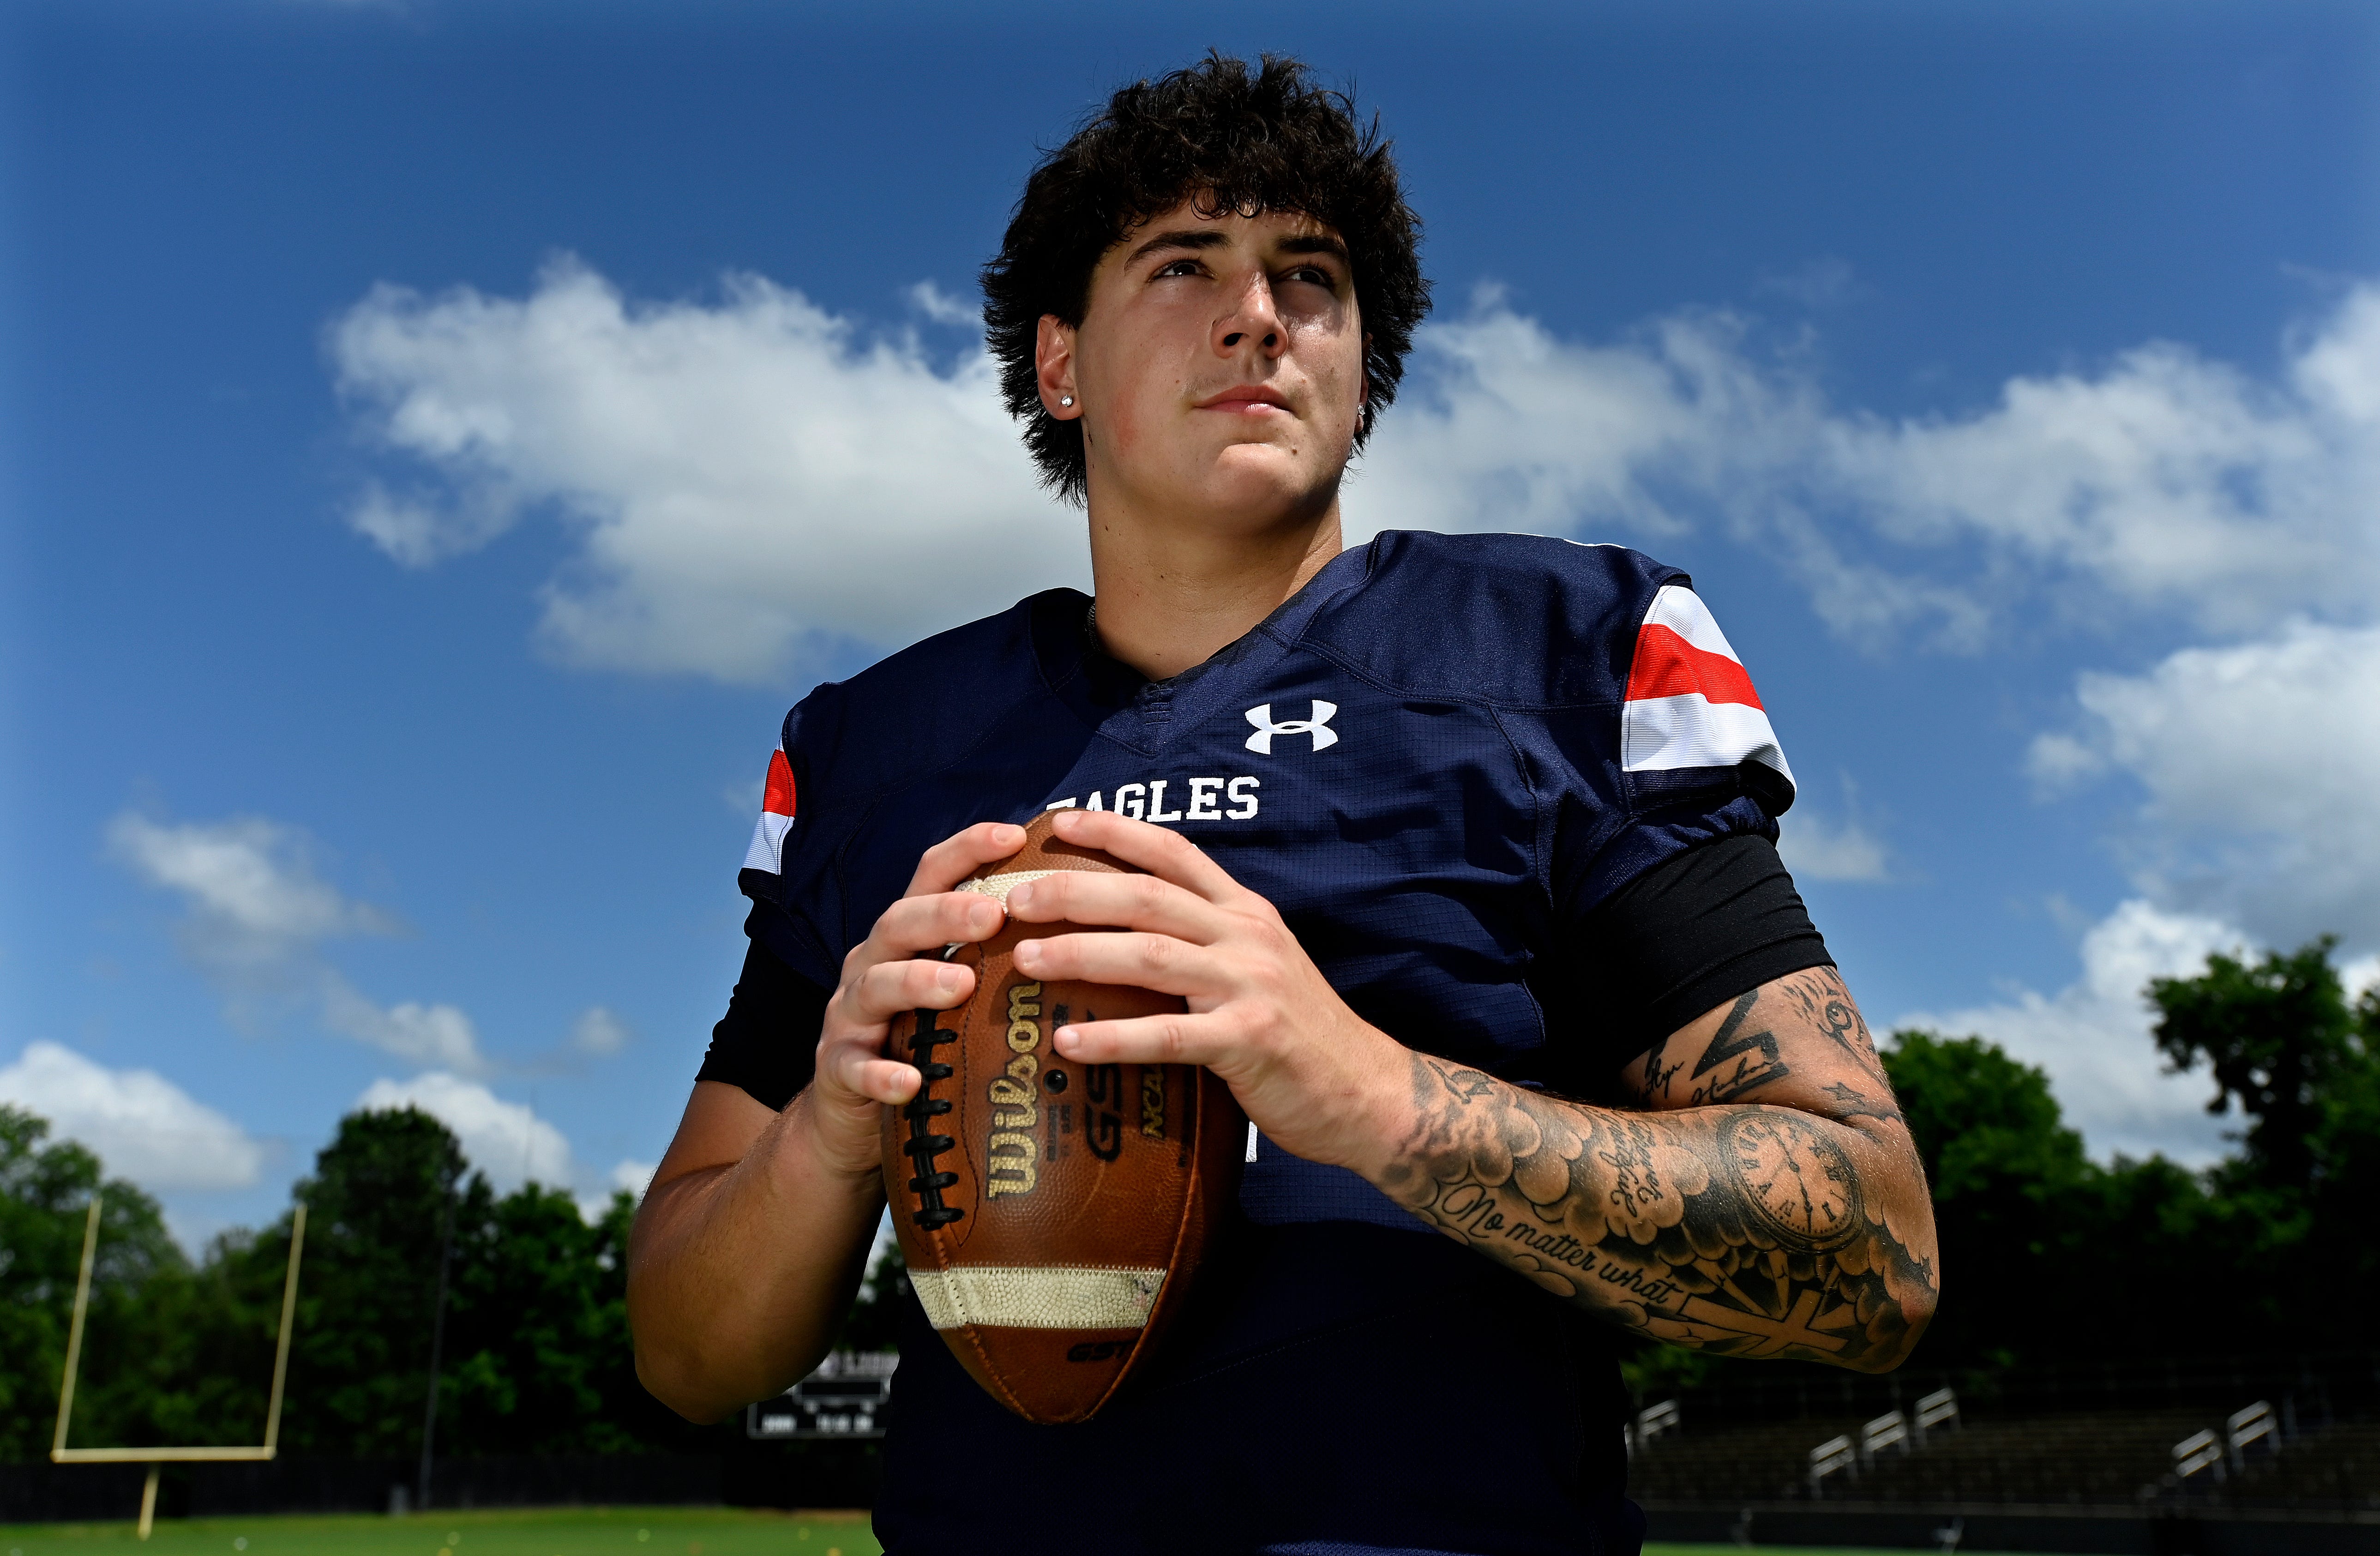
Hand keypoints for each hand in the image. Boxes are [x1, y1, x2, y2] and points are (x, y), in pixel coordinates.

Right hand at [803, 821, 1021, 1180]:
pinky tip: (908, 1081)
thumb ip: (1000, 958)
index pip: (931, 876)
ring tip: (960, 985)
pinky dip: (879, 1073)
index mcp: (908, 936)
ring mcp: (850, 1014)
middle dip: (946, 913)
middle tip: (996, 914)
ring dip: (916, 981)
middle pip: (900, 922)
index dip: (968, 850)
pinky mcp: (837, 1068)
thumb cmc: (923, 1041)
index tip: (1015, 834)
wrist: (849, 1115)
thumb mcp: (956, 990)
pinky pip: (854, 1067)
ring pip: (875, 986)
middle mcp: (874, 963)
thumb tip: (1091, 934)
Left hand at [1006, 808, 1409, 1174]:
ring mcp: (1250, 985)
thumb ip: (1205, 940)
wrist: (1367, 1092)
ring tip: (1024, 960)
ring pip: (1150, 955)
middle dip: (1072, 890)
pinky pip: (1169, 1036)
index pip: (1172, 853)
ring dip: (1080, 954)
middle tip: (1013, 898)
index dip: (1115, 830)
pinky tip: (1067, 1043)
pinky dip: (1114, 1038)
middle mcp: (1246, 935)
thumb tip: (1125, 933)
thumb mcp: (1258, 966)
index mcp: (1244, 911)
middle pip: (1146, 896)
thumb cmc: (1299, 1034)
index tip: (1058, 821)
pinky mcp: (1250, 1041)